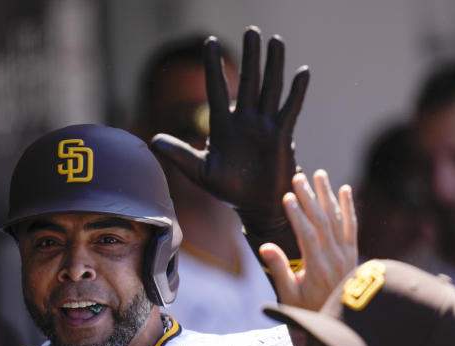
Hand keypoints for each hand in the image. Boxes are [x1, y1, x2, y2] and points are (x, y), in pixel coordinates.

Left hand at [150, 27, 308, 237]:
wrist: (255, 206)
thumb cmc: (228, 190)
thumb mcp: (199, 171)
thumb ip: (179, 154)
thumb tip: (152, 140)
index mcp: (222, 125)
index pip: (216, 89)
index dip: (212, 66)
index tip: (209, 41)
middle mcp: (244, 120)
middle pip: (248, 81)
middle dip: (250, 57)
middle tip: (251, 31)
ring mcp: (264, 125)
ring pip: (269, 88)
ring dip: (273, 65)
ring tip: (275, 41)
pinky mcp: (281, 134)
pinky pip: (289, 109)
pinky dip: (296, 91)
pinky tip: (302, 72)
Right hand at [261, 170, 357, 309]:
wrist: (339, 323)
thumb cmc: (308, 309)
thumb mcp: (288, 295)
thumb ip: (279, 270)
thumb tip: (266, 247)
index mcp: (318, 268)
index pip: (308, 235)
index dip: (297, 215)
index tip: (286, 197)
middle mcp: (335, 258)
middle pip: (323, 221)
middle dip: (310, 198)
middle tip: (298, 178)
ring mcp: (347, 254)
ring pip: (338, 219)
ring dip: (328, 195)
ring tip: (319, 175)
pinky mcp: (352, 253)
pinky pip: (351, 226)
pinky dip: (348, 207)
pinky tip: (344, 190)